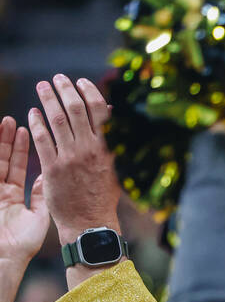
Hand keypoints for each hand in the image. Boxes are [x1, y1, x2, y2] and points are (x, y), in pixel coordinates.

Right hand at [0, 117, 49, 265]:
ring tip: (4, 124)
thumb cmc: (21, 246)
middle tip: (12, 120)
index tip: (25, 130)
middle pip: (2, 160)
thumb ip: (39, 196)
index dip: (19, 149)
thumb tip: (45, 177)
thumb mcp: (35, 218)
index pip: (15, 167)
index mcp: (11, 197)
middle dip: (6, 140)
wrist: (3, 262)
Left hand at [28, 74, 120, 244]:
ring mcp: (70, 158)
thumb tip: (111, 114)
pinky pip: (42, 140)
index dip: (88, 91)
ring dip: (48, 99)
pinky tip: (32, 113)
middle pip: (76, 110)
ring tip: (42, 87)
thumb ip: (112, 141)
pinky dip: (36, 123)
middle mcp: (89, 149)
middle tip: (57, 78)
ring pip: (57, 120)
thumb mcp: (115, 167)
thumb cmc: (103, 196)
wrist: (91, 223)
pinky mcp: (52, 169)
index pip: (99, 110)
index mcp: (107, 148)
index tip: (80, 81)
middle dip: (65, 89)